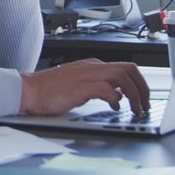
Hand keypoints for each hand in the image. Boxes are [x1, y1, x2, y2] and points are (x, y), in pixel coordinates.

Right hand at [19, 58, 149, 115]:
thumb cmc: (50, 89)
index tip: (143, 97)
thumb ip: (100, 87)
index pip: (126, 68)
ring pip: (122, 77)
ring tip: (136, 109)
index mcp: (93, 65)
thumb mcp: (80, 85)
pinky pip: (106, 88)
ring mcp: (87, 75)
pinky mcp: (81, 87)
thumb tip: (117, 95)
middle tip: (145, 104)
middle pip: (130, 69)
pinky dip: (115, 98)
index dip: (139, 83)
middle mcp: (93, 67)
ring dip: (135, 94)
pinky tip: (114, 107)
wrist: (29, 90)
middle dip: (143, 88)